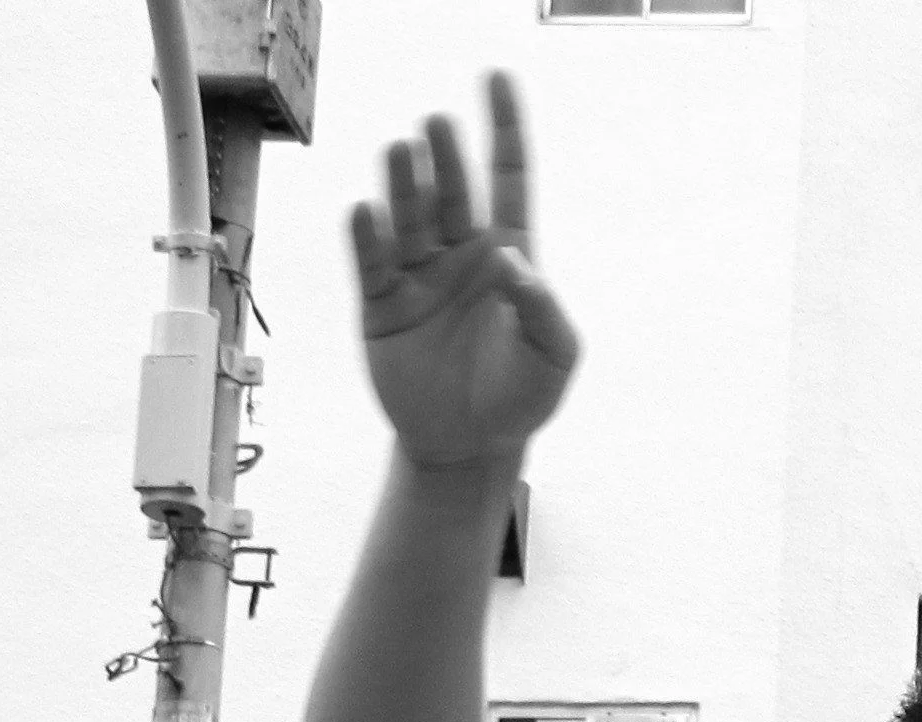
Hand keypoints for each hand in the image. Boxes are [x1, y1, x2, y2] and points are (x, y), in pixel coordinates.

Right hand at [352, 77, 579, 472]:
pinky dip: (368, 235)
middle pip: (451, 191)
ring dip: (404, 184)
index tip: (498, 78)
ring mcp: (417, 275)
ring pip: (408, 215)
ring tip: (403, 152)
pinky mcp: (380, 303)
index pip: (508, 179)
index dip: (504, 129)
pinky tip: (367, 210)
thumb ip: (545, 310)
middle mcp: (459, 254)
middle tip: (438, 126)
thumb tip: (514, 261)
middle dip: (445, 157)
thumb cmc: (520, 398)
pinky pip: (371, 261)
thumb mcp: (554, 357)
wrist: (469, 444)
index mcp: (508, 258)